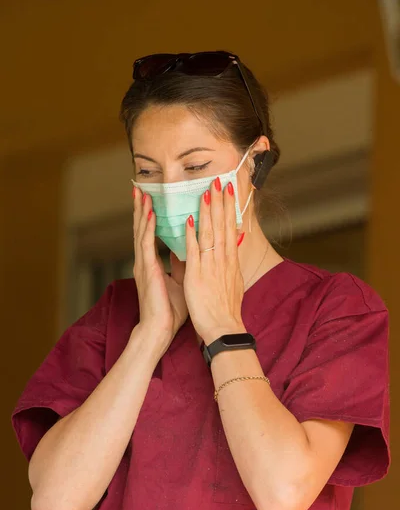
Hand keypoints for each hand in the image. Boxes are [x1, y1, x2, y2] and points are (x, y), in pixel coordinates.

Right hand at [132, 187, 187, 348]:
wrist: (161, 329)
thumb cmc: (170, 310)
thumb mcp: (181, 281)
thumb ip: (182, 264)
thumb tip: (189, 249)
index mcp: (152, 264)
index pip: (149, 234)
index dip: (149, 217)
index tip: (151, 199)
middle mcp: (144, 262)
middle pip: (141, 228)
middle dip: (141, 208)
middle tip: (141, 188)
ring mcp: (143, 265)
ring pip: (141, 231)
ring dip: (141, 211)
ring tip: (141, 193)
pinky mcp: (146, 269)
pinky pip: (146, 243)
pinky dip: (146, 226)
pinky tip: (148, 213)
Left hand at [183, 177, 246, 345]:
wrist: (223, 329)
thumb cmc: (225, 309)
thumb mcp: (232, 283)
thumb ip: (228, 266)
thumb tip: (231, 252)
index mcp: (230, 261)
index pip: (230, 228)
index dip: (229, 208)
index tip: (228, 190)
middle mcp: (222, 260)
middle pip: (222, 226)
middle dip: (220, 202)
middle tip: (219, 181)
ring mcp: (210, 267)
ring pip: (209, 233)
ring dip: (207, 211)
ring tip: (206, 192)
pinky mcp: (197, 275)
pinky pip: (194, 251)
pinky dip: (192, 235)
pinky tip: (190, 219)